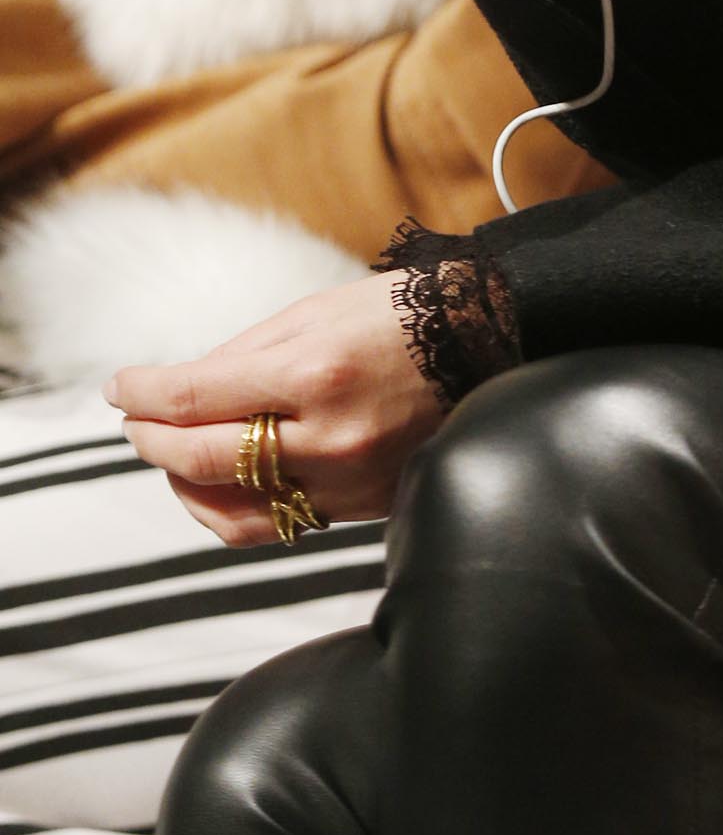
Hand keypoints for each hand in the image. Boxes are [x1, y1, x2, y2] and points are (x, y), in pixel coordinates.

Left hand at [108, 276, 443, 542]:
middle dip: (151, 440)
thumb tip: (180, 390)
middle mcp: (329, 436)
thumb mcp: (318, 310)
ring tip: (172, 458)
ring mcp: (347, 480)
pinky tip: (222, 484)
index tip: (118, 387)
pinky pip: (279, 525)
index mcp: (314, 372)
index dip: (143, 394)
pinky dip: (235, 509)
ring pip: (232, 513)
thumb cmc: (403, 313)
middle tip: (133, 422)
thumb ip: (244, 353)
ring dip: (185, 487)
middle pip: (203, 459)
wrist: (492, 342)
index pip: (195, 398)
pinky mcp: (362, 505)